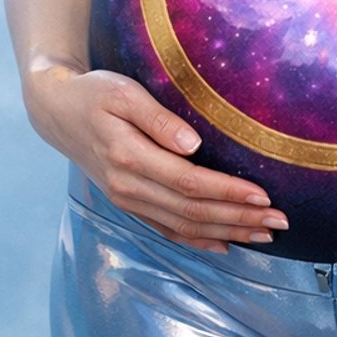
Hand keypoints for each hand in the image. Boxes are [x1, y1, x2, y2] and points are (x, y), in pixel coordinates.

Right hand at [26, 66, 289, 253]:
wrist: (56, 112)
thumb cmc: (93, 93)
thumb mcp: (122, 91)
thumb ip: (157, 117)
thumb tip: (192, 144)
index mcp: (128, 156)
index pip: (188, 182)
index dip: (227, 191)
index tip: (263, 195)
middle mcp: (127, 186)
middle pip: (192, 210)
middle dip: (238, 218)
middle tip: (279, 222)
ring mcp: (126, 200)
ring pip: (183, 226)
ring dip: (227, 233)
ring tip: (264, 234)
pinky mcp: (128, 203)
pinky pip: (167, 230)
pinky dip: (198, 240)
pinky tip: (225, 244)